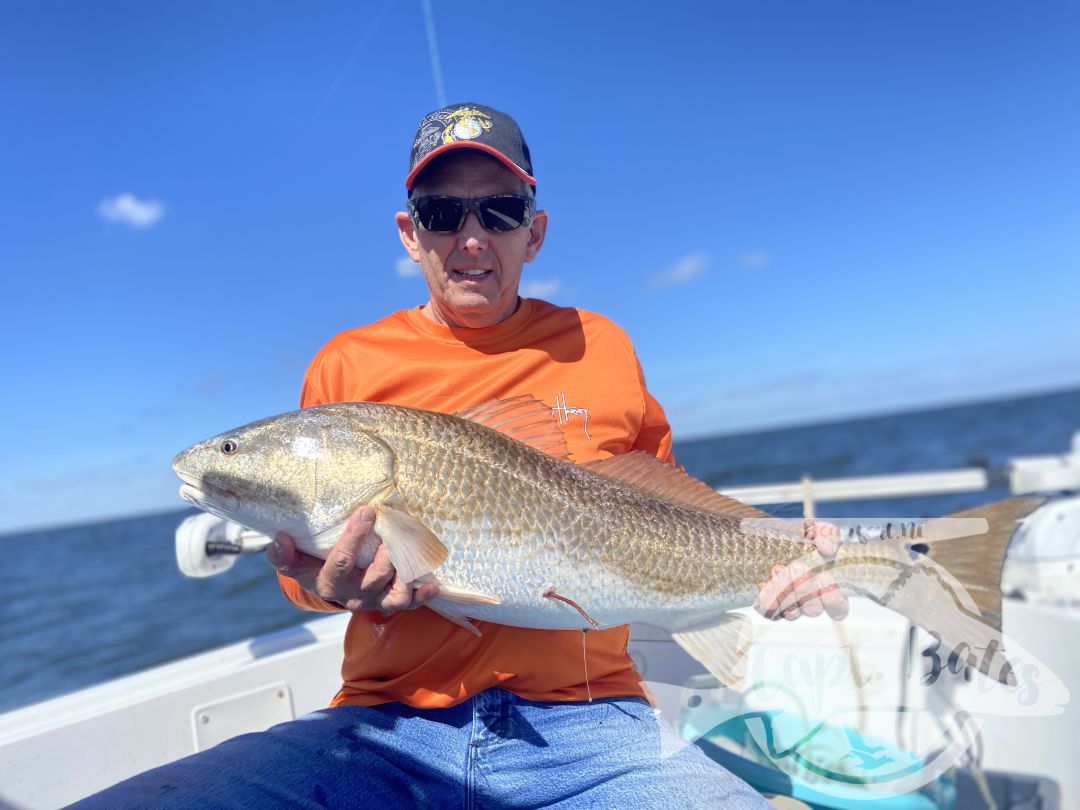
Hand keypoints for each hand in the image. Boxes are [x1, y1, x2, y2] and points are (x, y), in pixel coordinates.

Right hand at [267, 505, 439, 613]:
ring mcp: (374, 600)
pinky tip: (432, 585)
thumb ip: (283, 554)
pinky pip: (410, 603)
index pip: (340, 563)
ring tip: (411, 550)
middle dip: (384, 553)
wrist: (329, 587)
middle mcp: (352, 595)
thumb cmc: (313, 565)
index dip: (353, 539)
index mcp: (327, 583)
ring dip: (404, 573)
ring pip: (394, 593)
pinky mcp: (391, 602)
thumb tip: (279, 538)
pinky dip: (422, 595)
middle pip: (372, 578)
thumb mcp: (295, 561)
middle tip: (395, 527)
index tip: (364, 511)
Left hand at [755, 520, 847, 620]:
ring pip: (792, 613)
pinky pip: (770, 610)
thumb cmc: (796, 537)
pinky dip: (768, 599)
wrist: (766, 538)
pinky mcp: (771, 605)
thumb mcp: (813, 529)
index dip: (833, 599)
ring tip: (777, 569)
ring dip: (785, 592)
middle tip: (796, 567)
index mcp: (829, 588)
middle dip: (805, 590)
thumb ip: (827, 534)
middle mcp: (811, 601)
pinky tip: (765, 583)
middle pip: (813, 610)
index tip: (824, 579)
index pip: (839, 608)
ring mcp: (791, 606)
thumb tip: (828, 548)